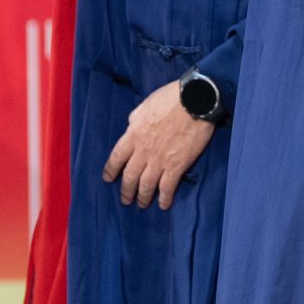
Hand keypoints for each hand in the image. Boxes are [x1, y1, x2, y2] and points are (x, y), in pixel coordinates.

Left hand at [102, 81, 215, 208]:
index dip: (111, 170)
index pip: (116, 158)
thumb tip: (132, 126)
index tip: (108, 179)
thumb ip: (136, 119)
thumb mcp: (145, 105)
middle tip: (126, 199)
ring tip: (142, 204)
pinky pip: (167, 187)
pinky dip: (165, 198)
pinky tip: (164, 205)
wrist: (195, 101)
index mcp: (133, 134)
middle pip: (129, 176)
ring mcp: (159, 160)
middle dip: (126, 190)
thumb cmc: (170, 98)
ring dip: (143, 197)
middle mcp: (143, 151)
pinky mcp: (177, 166)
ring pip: (146, 185)